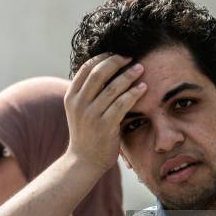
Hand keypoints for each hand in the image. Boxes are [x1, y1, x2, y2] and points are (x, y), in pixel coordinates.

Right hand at [64, 53, 146, 172]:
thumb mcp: (80, 110)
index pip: (86, 68)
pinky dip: (134, 93)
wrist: (83, 161)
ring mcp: (91, 115)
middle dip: (117, 61)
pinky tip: (143, 87)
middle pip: (99, 73)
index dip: (102, 57)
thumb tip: (105, 70)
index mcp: (71, 96)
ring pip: (113, 87)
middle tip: (131, 57)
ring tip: (140, 68)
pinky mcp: (104, 126)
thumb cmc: (86, 133)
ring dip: (129, 75)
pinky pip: (122, 104)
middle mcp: (79, 103)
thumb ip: (88, 93)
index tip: (116, 54)